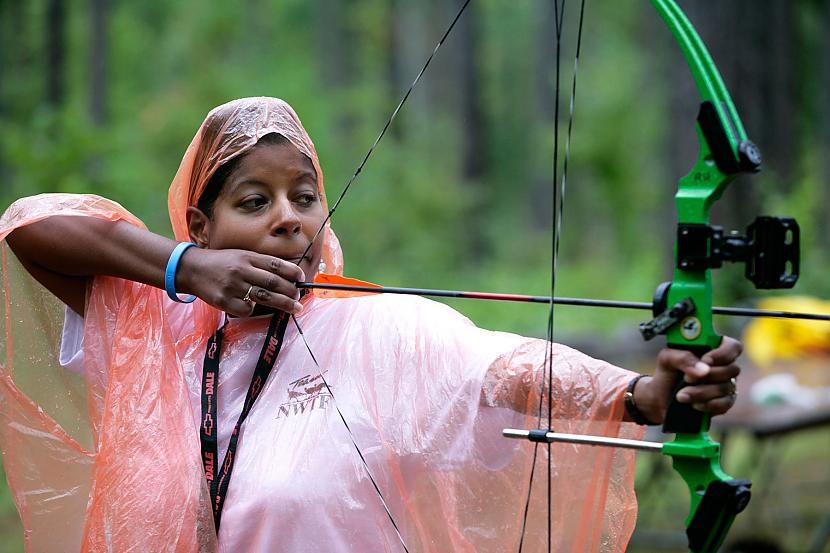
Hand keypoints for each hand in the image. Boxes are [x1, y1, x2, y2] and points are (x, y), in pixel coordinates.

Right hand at [177, 248, 304, 316]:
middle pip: (274, 282)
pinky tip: (253, 306)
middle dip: (291, 291)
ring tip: (294, 308)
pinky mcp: (224, 301)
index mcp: (248, 257)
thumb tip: (287, 277)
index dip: (293, 272)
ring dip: (283, 304)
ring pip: (264, 297)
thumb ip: (261, 265)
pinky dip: (253, 309)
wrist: (191, 269)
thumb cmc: (221, 263)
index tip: (302, 279)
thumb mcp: (241, 256)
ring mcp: (232, 286)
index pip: (276, 264)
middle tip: (299, 297)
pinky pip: (247, 309)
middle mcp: (241, 270)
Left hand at [633, 337, 742, 424]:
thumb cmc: (668, 372)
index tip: (706, 360)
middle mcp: (724, 366)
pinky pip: (725, 403)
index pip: (732, 346)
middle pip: (732, 369)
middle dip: (709, 376)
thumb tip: (704, 370)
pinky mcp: (725, 402)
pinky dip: (707, 404)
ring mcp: (727, 384)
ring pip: (726, 387)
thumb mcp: (667, 359)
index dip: (723, 353)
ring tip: (681, 395)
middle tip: (687, 379)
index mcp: (713, 349)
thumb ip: (683, 358)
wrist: (662, 399)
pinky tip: (693, 405)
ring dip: (701, 392)